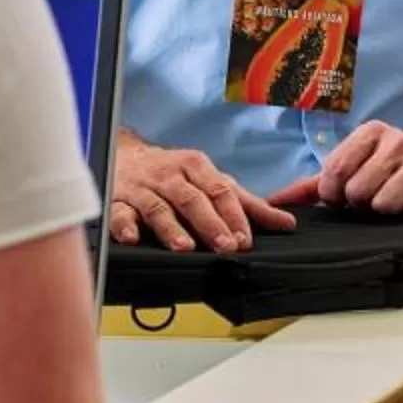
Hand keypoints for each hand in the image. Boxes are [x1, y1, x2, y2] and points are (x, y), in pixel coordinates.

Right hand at [109, 134, 290, 252]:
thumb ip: (246, 204)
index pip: (220, 191)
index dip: (234, 216)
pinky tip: (131, 238)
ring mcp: (143, 187)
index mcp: (196, 167)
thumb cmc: (174, 173)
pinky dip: (124, 225)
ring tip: (184, 247)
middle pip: (192, 199)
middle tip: (225, 245)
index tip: (245, 239)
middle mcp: (170, 175)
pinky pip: (119, 212)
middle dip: (210, 223)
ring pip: (158, 207)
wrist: (124, 155)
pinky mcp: (118, 200)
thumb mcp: (210, 181)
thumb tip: (284, 223)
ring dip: (171, 228)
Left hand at [276, 120, 402, 218]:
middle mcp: (398, 140)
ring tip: (398, 202)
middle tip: (377, 199)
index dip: (337, 196)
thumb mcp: (354, 170)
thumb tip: (274, 202)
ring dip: (389, 212)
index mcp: (371, 133)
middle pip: (359, 192)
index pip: (334, 173)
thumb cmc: (392, 174)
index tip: (349, 197)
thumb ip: (312, 186)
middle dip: (364, 205)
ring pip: (385, 204)